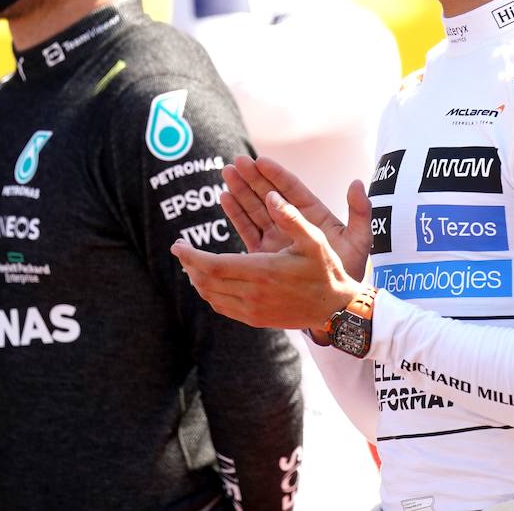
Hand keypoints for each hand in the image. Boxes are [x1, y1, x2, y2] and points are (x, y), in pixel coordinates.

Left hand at [170, 157, 371, 332]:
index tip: (177, 244)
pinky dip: (210, 293)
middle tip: (182, 250)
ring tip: (193, 264)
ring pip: (211, 296)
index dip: (191, 256)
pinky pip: (222, 307)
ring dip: (198, 280)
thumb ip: (291, 217)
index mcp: (263, 271)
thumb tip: (271, 195)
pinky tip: (211, 282)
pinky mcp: (255, 319)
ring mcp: (253, 310)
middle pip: (207, 281)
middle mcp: (253, 293)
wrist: (335, 309)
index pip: (213, 265)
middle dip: (189, 265)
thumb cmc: (326, 270)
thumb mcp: (314, 240)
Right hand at [219, 155, 371, 281]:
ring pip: (256, 209)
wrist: (335, 301)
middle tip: (238, 161)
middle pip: (270, 194)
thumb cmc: (351, 269)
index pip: (292, 189)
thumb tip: (356, 182)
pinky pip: (248, 229)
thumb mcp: (359, 239)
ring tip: (227, 172)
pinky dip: (236, 214)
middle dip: (253, 177)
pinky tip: (225, 197)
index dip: (276, 174)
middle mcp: (293, 222)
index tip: (261, 160)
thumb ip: (360, 211)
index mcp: (314, 215)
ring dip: (241, 190)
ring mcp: (278, 236)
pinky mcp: (265, 252)